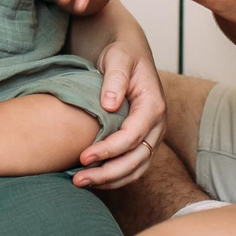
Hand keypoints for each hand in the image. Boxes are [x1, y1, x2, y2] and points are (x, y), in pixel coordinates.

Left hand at [71, 31, 165, 189]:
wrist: (128, 53)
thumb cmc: (122, 54)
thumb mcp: (118, 58)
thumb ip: (115, 79)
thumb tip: (110, 104)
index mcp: (154, 105)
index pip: (133, 136)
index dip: (109, 149)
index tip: (84, 156)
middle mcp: (157, 125)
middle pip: (137, 159)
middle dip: (108, 173)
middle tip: (78, 179)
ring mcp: (152, 135)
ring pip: (136, 168)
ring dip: (110, 180)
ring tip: (80, 182)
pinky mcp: (142, 142)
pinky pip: (132, 167)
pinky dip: (113, 176)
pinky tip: (91, 178)